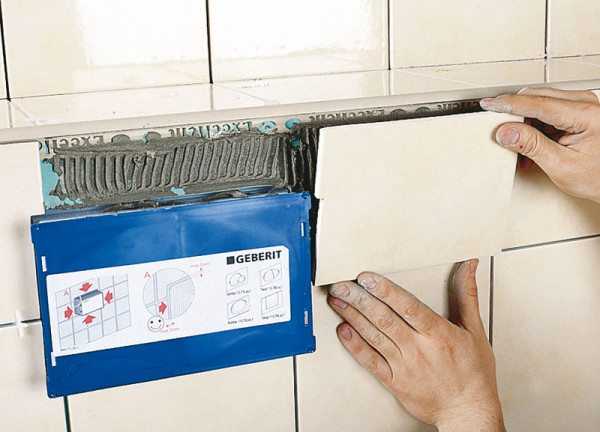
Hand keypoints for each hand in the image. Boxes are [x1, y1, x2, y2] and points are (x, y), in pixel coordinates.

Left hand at [327, 260, 504, 431]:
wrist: (468, 411)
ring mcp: (405, 366)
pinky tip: (343, 331)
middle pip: (384, 319)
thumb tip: (469, 266)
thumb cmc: (473, 372)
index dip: (385, 291)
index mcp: (439, 333)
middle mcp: (419, 349)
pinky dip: (355, 346)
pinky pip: (371, 362)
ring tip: (337, 300)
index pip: (408, 306)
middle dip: (360, 299)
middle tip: (342, 285)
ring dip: (353, 316)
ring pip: (374, 336)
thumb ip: (467, 295)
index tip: (367, 278)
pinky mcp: (395, 382)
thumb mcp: (475, 330)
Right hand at [480, 87, 599, 202]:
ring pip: (540, 101)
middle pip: (537, 97)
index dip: (508, 104)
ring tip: (518, 144)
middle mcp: (586, 104)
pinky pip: (548, 109)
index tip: (488, 105)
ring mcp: (584, 105)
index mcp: (586, 115)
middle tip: (498, 129)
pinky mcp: (579, 111)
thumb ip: (532, 147)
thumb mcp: (562, 167)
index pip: (537, 103)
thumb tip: (506, 132)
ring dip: (524, 120)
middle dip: (514, 113)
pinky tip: (530, 141)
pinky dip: (534, 124)